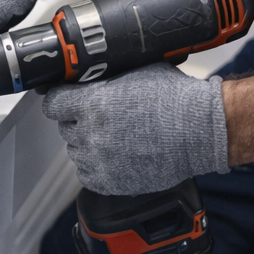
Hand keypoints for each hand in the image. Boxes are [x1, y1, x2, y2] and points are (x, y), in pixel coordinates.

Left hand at [41, 63, 228, 195]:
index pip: (53, 104)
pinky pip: (88, 174)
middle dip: (78, 120)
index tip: (64, 100)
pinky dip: (97, 166)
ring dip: (87, 144)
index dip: (59, 99)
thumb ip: (106, 75)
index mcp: (94, 103)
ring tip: (113, 136)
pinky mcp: (110, 182)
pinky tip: (115, 155)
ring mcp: (100, 161)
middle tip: (100, 117)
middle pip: (65, 128)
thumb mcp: (137, 71)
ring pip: (76, 152)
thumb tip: (88, 73)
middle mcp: (92, 133)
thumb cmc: (175, 99)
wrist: (201, 131)